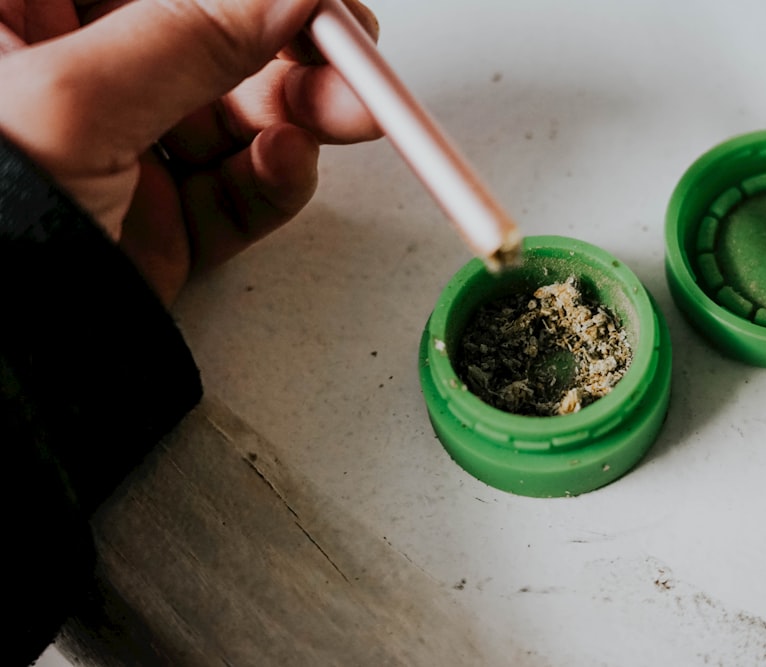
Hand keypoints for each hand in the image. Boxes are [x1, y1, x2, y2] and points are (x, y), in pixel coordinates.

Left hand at [0, 0, 381, 304]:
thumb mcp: (73, 105)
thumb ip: (190, 34)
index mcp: (21, 14)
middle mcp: (76, 78)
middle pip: (209, 38)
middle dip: (289, 47)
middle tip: (350, 50)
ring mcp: (122, 152)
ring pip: (234, 115)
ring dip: (299, 115)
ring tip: (340, 113)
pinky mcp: (161, 218)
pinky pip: (236, 190)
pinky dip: (274, 181)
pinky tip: (287, 164)